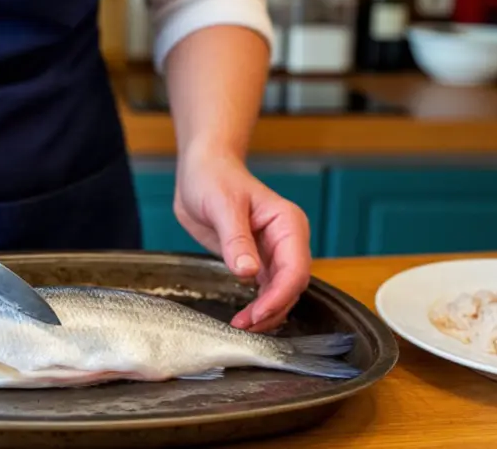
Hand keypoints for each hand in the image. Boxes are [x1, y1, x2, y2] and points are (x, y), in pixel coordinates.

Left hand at [174, 146, 311, 332]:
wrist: (201, 170)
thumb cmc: (214, 178)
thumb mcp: (222, 205)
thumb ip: (236, 239)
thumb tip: (247, 272)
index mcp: (287, 223)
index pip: (295, 268)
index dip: (279, 296)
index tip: (257, 314)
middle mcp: (286, 240)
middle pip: (292, 285)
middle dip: (273, 309)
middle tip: (245, 326)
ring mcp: (273, 252)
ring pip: (281, 292)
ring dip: (266, 313)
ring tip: (241, 326)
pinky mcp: (257, 261)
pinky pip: (265, 290)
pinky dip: (258, 306)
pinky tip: (243, 317)